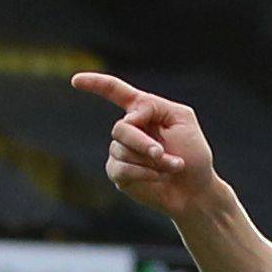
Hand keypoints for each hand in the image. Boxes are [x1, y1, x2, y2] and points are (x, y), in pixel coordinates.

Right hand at [70, 71, 218, 217]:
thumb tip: (128, 118)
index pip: (114, 91)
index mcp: (142, 111)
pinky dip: (144, 173)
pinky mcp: (118, 173)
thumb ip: (154, 106)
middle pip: (121, 128)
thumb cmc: (193, 154)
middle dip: (144, 143)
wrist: (196, 190)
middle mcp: (128, 129)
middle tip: (162, 154)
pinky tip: (159, 177)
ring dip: (151, 162)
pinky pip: (121, 169)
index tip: (76, 81)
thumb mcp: (182, 118)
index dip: (95, 84)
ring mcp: (120, 151)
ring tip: (170, 167)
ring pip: (121, 150)